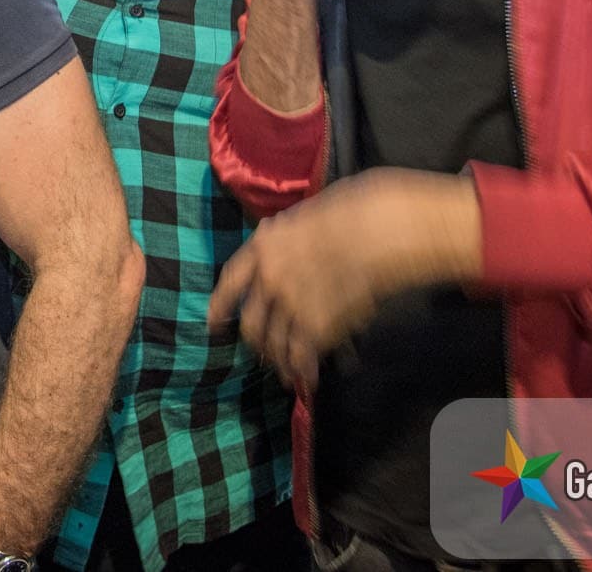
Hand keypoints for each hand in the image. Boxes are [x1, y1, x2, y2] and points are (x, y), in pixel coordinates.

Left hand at [208, 170, 480, 389]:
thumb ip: (285, 239)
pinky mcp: (316, 327)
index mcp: (262, 247)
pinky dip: (304, 371)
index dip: (219, 307)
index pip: (229, 283)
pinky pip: (303, 357)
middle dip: (257, 344)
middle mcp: (268, 279)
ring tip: (287, 373)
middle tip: (265, 354)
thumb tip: (280, 246)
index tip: (214, 324)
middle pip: (251, 324)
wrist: (377, 229)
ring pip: (275, 345)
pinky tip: (308, 381)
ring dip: (280, 362)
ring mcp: (290, 305)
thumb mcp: (304, 217)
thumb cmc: (350, 211)